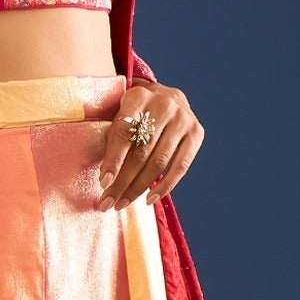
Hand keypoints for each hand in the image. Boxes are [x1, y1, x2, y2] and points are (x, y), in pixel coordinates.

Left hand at [96, 80, 203, 208]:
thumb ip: (113, 140)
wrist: (166, 96)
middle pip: (141, 151)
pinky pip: (181, 166)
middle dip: (123, 181)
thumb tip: (107, 181)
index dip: (113, 160)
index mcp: (138, 96)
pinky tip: (150, 199)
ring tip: (122, 203)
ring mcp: (183, 118)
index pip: (123, 133)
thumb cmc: (136, 112)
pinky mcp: (196, 132)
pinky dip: (165, 186)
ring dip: (139, 187)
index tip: (103, 183)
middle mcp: (164, 105)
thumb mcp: (120, 115)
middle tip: (108, 202)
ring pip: (158, 162)